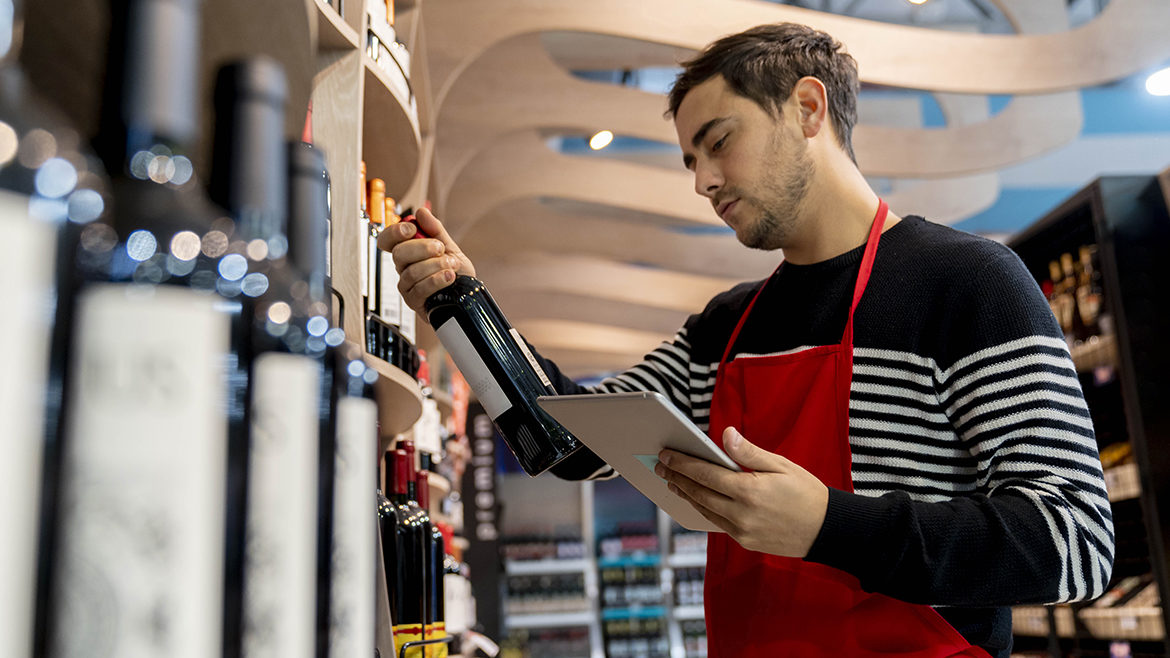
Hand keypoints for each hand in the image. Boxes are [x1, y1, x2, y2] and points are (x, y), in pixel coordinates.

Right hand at [376, 207, 476, 315]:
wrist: (467, 297)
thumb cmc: (456, 273)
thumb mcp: (450, 248)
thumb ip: (436, 230)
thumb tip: (421, 212)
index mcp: (409, 251)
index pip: (387, 240)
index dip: (394, 232)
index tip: (412, 229)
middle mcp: (404, 268)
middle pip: (398, 253)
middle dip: (422, 248)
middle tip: (440, 248)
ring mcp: (407, 285)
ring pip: (411, 272)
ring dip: (436, 266)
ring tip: (452, 266)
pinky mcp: (413, 301)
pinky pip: (419, 289)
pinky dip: (437, 281)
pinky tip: (449, 277)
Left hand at [655, 426, 828, 557]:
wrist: (826, 530)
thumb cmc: (806, 492)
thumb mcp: (781, 465)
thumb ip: (749, 452)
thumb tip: (725, 434)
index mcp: (749, 491)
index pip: (705, 474)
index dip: (682, 463)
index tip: (665, 454)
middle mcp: (741, 514)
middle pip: (698, 493)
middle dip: (677, 477)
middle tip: (660, 466)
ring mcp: (741, 531)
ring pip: (704, 510)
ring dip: (685, 494)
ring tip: (672, 481)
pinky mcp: (744, 541)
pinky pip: (715, 523)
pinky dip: (702, 508)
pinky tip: (694, 499)